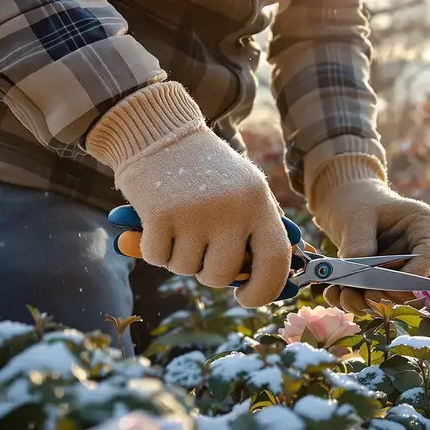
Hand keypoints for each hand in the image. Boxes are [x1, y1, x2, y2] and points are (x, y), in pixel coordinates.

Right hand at [86, 82, 291, 306]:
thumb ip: (257, 231)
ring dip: (178, 257)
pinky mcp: (160, 215)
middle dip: (208, 274)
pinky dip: (153, 248)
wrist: (160, 132)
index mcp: (259, 202)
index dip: (264, 289)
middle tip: (200, 252)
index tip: (246, 297)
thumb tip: (268, 281)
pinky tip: (156, 221)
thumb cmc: (206, 170)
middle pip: (222, 274)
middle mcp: (232, 208)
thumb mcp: (244, 190)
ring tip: (179, 223)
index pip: (275, 261)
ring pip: (186, 269)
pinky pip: (157, 258)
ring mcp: (195, 212)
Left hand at [310, 174, 429, 313]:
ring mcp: (411, 271)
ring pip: (396, 298)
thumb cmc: (360, 204)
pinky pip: (380, 300)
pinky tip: (335, 294)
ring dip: (368, 302)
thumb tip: (359, 274)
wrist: (351, 207)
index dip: (407, 278)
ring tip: (342, 294)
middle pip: (416, 286)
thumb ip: (360, 242)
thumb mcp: (357, 216)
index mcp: (428, 227)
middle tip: (358, 294)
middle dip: (385, 294)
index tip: (379, 286)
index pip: (428, 259)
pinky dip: (358, 301)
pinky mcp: (393, 284)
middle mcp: (426, 253)